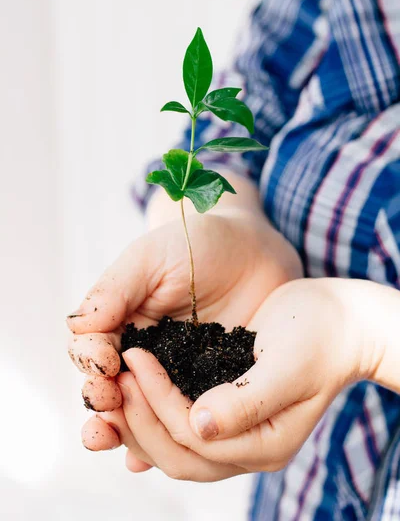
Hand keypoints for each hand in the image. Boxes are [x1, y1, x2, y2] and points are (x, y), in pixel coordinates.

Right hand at [68, 208, 301, 450]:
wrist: (255, 251)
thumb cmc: (199, 244)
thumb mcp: (153, 257)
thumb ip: (116, 288)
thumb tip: (79, 327)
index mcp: (122, 322)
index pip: (93, 349)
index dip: (91, 361)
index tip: (103, 364)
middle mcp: (142, 353)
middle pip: (111, 387)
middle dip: (103, 401)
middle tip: (107, 405)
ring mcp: (174, 375)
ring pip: (142, 411)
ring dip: (127, 429)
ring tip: (119, 440)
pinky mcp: (208, 389)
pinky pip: (184, 418)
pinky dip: (166, 440)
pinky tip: (154, 457)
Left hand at [111, 278, 373, 478]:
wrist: (338, 322)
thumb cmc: (320, 336)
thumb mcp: (289, 365)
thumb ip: (248, 400)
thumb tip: (199, 425)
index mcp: (266, 443)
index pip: (196, 439)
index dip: (159, 403)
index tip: (136, 358)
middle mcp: (248, 447)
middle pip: (178, 454)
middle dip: (140, 419)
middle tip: (115, 378)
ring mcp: (236, 432)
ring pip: (173, 445)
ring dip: (140, 418)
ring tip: (116, 382)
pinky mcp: (225, 408)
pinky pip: (180, 424)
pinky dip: (152, 411)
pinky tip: (130, 393)